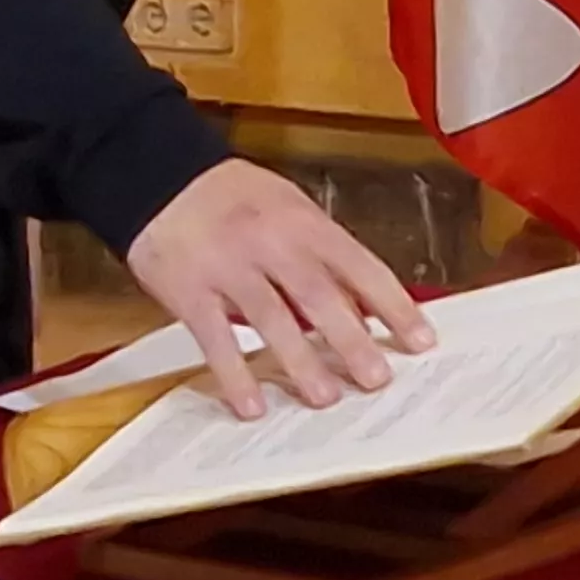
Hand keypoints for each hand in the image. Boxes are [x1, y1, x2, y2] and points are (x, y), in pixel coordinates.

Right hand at [122, 160, 434, 419]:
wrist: (158, 174)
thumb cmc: (232, 197)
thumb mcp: (288, 207)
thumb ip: (323, 255)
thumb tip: (365, 311)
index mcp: (302, 221)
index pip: (359, 265)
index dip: (394, 304)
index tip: (422, 340)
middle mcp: (270, 241)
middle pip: (318, 295)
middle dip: (351, 340)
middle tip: (376, 379)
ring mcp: (228, 265)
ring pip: (270, 318)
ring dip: (300, 361)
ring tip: (325, 397)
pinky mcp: (188, 289)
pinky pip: (214, 337)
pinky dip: (234, 373)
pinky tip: (250, 404)